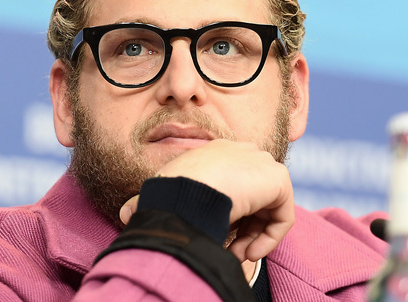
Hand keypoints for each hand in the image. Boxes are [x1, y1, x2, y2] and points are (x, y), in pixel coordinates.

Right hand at [120, 139, 294, 262]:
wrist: (187, 192)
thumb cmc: (168, 193)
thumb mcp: (157, 195)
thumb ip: (147, 202)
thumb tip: (125, 215)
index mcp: (215, 153)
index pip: (230, 185)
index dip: (224, 216)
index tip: (213, 235)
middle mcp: (240, 152)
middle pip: (252, 198)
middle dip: (244, 230)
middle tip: (231, 251)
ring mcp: (261, 162)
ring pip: (268, 209)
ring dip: (254, 238)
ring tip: (238, 255)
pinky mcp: (278, 178)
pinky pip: (283, 216)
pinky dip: (270, 239)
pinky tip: (249, 251)